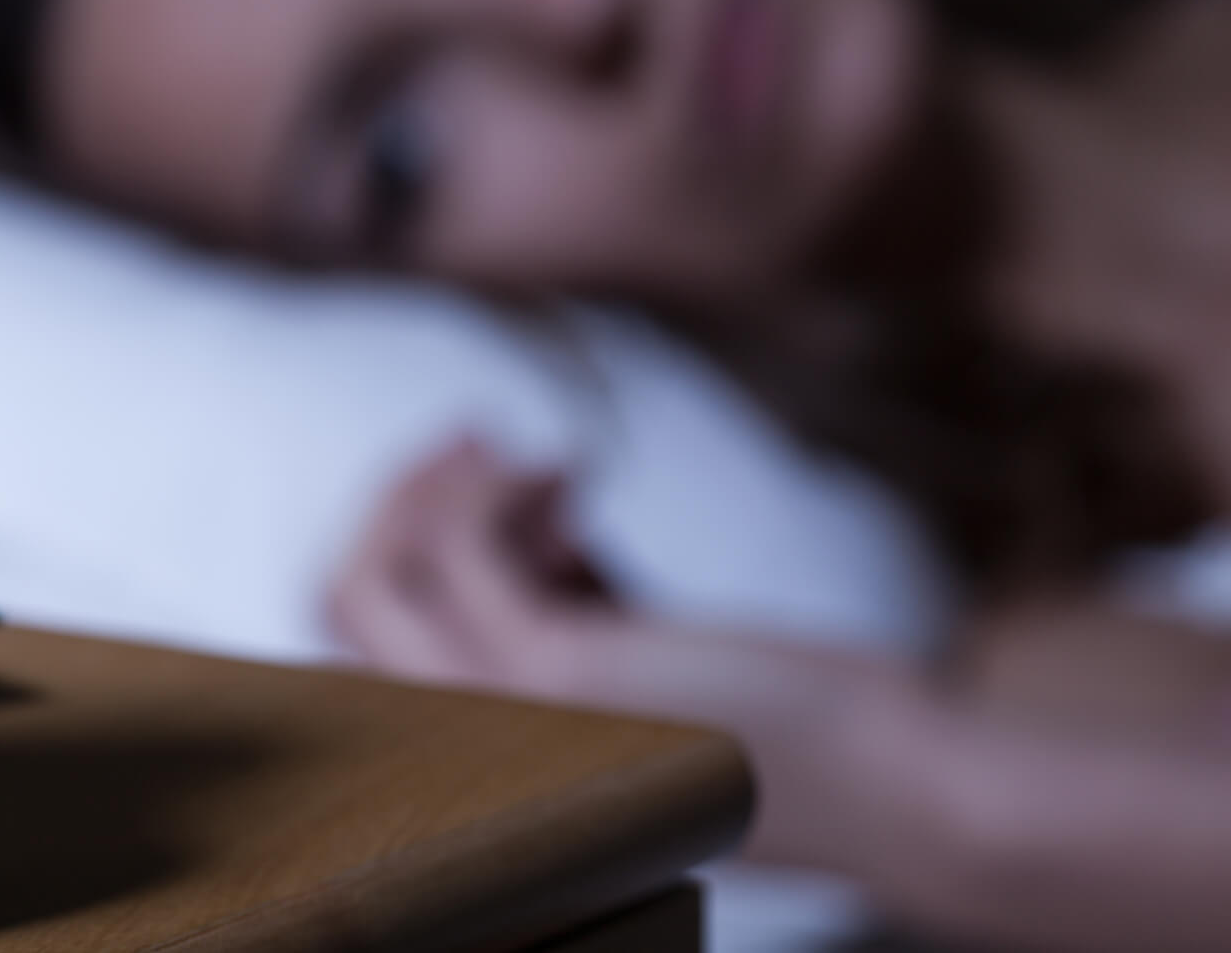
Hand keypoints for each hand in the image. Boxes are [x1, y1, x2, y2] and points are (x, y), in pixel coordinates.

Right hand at [325, 436, 879, 711]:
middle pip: (342, 600)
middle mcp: (471, 755)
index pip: (358, 642)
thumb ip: (558, 594)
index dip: (393, 536)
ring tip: (531, 460)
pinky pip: (463, 544)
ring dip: (440, 482)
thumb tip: (508, 495)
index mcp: (485, 755)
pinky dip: (505, 482)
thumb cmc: (776, 719)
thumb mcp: (634, 652)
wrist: (888, 786)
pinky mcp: (550, 675)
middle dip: (395, 496)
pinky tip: (577, 470)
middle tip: (471, 445)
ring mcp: (502, 720)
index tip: (458, 472)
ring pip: (373, 572)